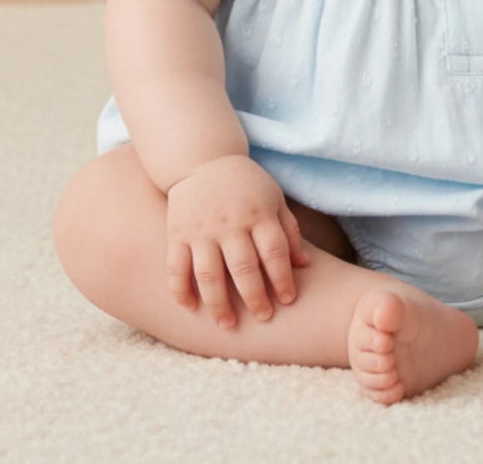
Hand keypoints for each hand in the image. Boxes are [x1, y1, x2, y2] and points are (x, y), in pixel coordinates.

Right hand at [164, 154, 312, 327]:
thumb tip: (306, 265)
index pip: (274, 251)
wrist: (202, 159)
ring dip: (218, 303)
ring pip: (209, 274)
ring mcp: (201, 229)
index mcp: (258, 213)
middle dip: (255, 297)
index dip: (282, 279)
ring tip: (227, 324)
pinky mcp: (177, 233)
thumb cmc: (245, 184)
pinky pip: (176, 267)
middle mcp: (230, 223)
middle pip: (243, 267)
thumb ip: (289, 231)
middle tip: (263, 318)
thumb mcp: (274, 198)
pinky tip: (190, 308)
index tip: (287, 300)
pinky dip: (181, 290)